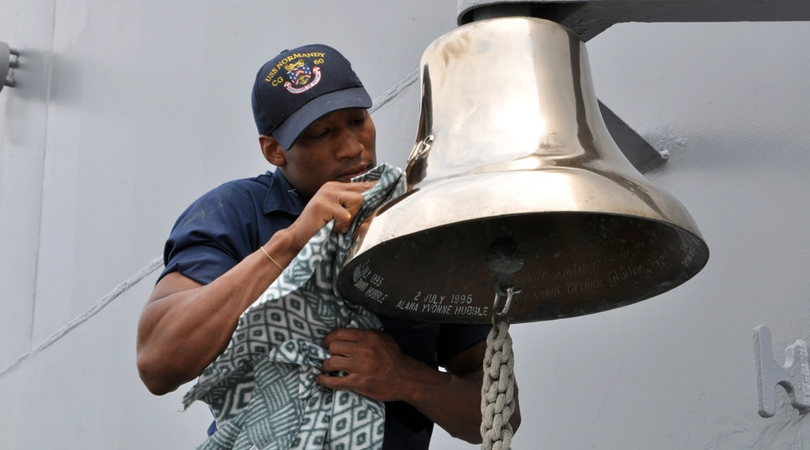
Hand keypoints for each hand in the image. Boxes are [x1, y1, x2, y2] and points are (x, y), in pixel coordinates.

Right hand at [285, 181, 375, 249]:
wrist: (298, 239)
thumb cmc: (322, 230)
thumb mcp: (342, 217)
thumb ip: (358, 210)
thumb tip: (378, 206)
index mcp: (337, 187)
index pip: (364, 185)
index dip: (377, 191)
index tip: (388, 193)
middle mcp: (332, 186)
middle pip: (364, 192)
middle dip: (361, 211)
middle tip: (346, 223)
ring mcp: (327, 193)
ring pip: (358, 200)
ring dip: (351, 218)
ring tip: (338, 225)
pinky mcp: (323, 204)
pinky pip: (347, 215)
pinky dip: (342, 226)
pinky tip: (331, 228)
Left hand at [316, 328, 432, 401]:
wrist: (405, 378)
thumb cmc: (393, 357)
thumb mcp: (383, 338)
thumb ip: (366, 334)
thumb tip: (347, 334)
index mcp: (368, 337)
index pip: (340, 333)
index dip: (329, 338)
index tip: (326, 343)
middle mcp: (363, 350)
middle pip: (333, 347)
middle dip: (328, 351)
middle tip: (330, 355)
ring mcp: (360, 367)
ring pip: (331, 362)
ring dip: (326, 365)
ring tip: (328, 367)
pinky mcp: (358, 383)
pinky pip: (335, 381)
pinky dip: (324, 380)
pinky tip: (319, 379)